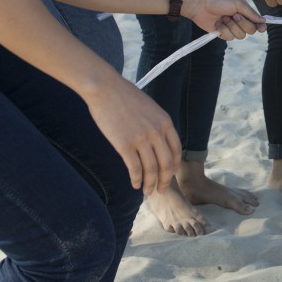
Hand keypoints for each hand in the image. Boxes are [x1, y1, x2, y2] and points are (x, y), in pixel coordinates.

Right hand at [84, 80, 180, 194]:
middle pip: (166, 164)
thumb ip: (157, 124)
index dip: (174, 166)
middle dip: (165, 180)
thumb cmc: (125, 96)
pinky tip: (134, 185)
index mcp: (165, 122)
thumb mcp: (150, 108)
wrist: (106, 89)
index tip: (171, 175)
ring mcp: (142, 139)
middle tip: (162, 190)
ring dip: (150, 184)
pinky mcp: (125, 145)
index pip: (176, 150)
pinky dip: (136, 180)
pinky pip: (134, 168)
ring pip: (151, 169)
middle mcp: (157, 132)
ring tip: (147, 192)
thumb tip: (158, 141)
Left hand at [181, 0, 266, 38]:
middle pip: (250, 31)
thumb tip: (263, 21)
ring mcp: (231, 28)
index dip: (260, 26)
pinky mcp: (222, 34)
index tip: (262, 28)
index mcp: (244, 12)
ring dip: (232, 27)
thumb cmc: (218, 0)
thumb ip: (251, 13)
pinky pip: (229, 38)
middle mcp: (239, 21)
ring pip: (240, 36)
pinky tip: (218, 23)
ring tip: (223, 18)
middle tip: (234, 15)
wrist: (200, 5)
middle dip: (243, 24)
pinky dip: (223, 30)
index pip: (257, 23)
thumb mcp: (238, 3)